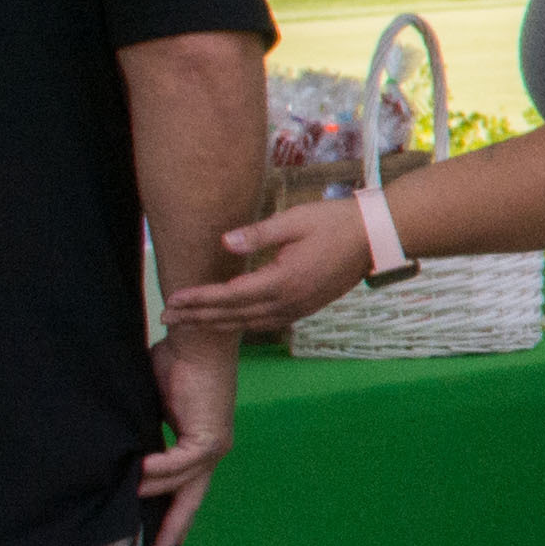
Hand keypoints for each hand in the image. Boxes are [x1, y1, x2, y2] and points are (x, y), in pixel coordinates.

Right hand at [132, 329, 236, 545]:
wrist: (194, 343)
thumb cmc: (172, 368)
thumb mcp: (152, 408)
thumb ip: (142, 434)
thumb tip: (119, 457)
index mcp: (199, 446)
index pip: (187, 489)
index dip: (174, 516)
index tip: (159, 543)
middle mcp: (211, 450)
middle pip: (192, 499)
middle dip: (174, 528)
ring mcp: (214, 445)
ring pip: (182, 482)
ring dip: (153, 491)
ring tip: (124, 497)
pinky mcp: (210, 435)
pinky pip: (183, 462)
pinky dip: (161, 469)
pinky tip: (140, 471)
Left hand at [170, 201, 378, 343]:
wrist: (378, 237)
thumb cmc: (336, 222)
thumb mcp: (294, 221)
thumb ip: (258, 233)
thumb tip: (224, 244)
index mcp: (283, 280)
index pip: (229, 295)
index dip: (198, 299)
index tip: (172, 300)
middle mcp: (289, 301)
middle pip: (234, 315)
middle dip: (198, 317)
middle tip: (167, 319)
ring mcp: (300, 307)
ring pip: (249, 323)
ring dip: (217, 324)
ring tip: (190, 324)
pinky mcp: (307, 306)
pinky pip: (267, 322)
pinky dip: (242, 324)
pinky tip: (230, 322)